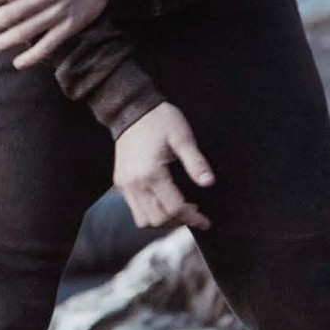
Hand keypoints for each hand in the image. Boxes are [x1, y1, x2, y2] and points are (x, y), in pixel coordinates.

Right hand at [113, 102, 214, 230]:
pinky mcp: (120, 182)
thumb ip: (196, 162)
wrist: (131, 109)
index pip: (174, 208)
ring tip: (178, 210)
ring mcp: (125, 185)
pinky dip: (150, 212)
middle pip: (158, 220)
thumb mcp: (182, 137)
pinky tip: (163, 201)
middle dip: (179, 221)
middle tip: (194, 213)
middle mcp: (135, 184)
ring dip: (163, 220)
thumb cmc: (159, 120)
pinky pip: (135, 209)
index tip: (205, 220)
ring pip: (143, 220)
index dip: (192, 218)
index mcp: (151, 173)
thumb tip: (208, 182)